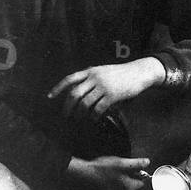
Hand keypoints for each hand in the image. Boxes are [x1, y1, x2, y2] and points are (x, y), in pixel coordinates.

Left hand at [48, 59, 163, 121]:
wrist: (140, 72)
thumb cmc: (122, 73)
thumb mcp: (104, 71)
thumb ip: (91, 78)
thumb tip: (77, 93)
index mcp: (92, 70)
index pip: (70, 79)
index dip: (58, 88)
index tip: (50, 97)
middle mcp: (96, 77)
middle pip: (74, 94)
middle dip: (67, 107)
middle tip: (66, 115)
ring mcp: (104, 86)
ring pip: (85, 103)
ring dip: (80, 114)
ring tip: (79, 118)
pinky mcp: (112, 95)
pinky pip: (98, 109)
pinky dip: (93, 116)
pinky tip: (93, 119)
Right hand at [67, 155, 149, 189]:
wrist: (82, 175)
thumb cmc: (101, 169)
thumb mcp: (121, 163)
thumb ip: (136, 164)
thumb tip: (147, 162)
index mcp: (129, 188)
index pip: (142, 183)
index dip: (140, 174)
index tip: (136, 169)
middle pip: (133, 188)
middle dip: (130, 179)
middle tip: (123, 170)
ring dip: (121, 183)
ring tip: (114, 174)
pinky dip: (113, 187)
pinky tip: (108, 180)